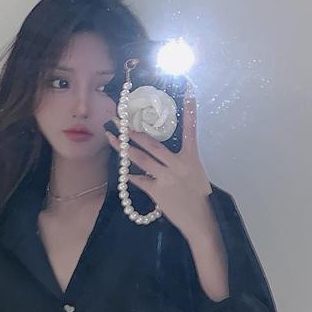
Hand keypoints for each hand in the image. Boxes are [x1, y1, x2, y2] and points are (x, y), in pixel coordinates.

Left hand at [105, 84, 211, 236]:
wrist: (200, 220)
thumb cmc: (198, 195)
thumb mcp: (195, 172)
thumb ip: (180, 159)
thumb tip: (160, 150)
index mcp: (190, 157)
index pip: (191, 129)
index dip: (190, 110)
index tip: (188, 90)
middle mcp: (178, 164)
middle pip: (152, 144)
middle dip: (134, 132)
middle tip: (119, 119)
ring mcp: (166, 178)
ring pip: (142, 159)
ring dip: (125, 149)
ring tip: (111, 138)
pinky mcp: (158, 192)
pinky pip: (140, 180)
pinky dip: (131, 176)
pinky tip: (123, 172)